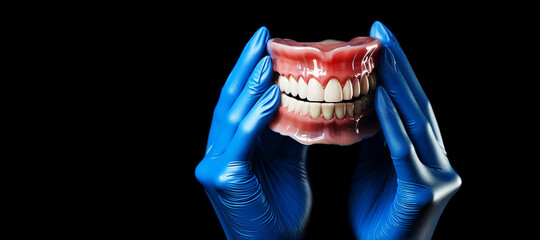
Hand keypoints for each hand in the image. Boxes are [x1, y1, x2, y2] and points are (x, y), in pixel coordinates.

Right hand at [195, 27, 310, 239]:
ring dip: (252, 84)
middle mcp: (216, 151)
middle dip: (245, 64)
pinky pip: (243, 141)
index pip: (238, 100)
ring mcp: (214, 165)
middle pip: (229, 100)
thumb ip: (290, 132)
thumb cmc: (281, 210)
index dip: (249, 68)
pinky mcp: (223, 178)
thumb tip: (304, 98)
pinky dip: (258, 116)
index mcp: (231, 146)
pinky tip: (273, 94)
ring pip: (232, 115)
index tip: (267, 41)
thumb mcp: (289, 163)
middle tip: (263, 34)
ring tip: (269, 57)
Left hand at [349, 21, 461, 239]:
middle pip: (419, 104)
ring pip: (416, 122)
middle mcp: (440, 160)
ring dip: (396, 85)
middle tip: (382, 31)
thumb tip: (364, 100)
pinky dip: (391, 123)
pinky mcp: (424, 191)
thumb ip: (377, 137)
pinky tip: (379, 97)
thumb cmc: (378, 217)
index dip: (400, 69)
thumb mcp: (374, 169)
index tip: (381, 37)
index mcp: (428, 153)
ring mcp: (437, 176)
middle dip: (400, 66)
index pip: (414, 103)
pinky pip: (403, 151)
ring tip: (380, 54)